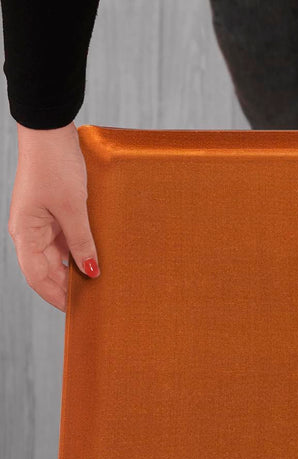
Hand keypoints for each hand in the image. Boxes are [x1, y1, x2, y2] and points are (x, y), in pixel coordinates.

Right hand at [7, 121, 99, 312]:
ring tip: (98, 287)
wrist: (51, 133)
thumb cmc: (55, 166)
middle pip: (47, 271)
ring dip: (74, 272)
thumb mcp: (74, 209)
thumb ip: (82, 243)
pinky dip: (79, 254)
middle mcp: (30, 232)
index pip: (37, 277)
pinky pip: (66, 243)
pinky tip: (96, 262)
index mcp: (25, 234)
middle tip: (93, 303)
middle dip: (67, 289)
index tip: (76, 312)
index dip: (56, 297)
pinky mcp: (55, 215)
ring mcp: (42, 224)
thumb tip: (91, 273)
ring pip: (57, 258)